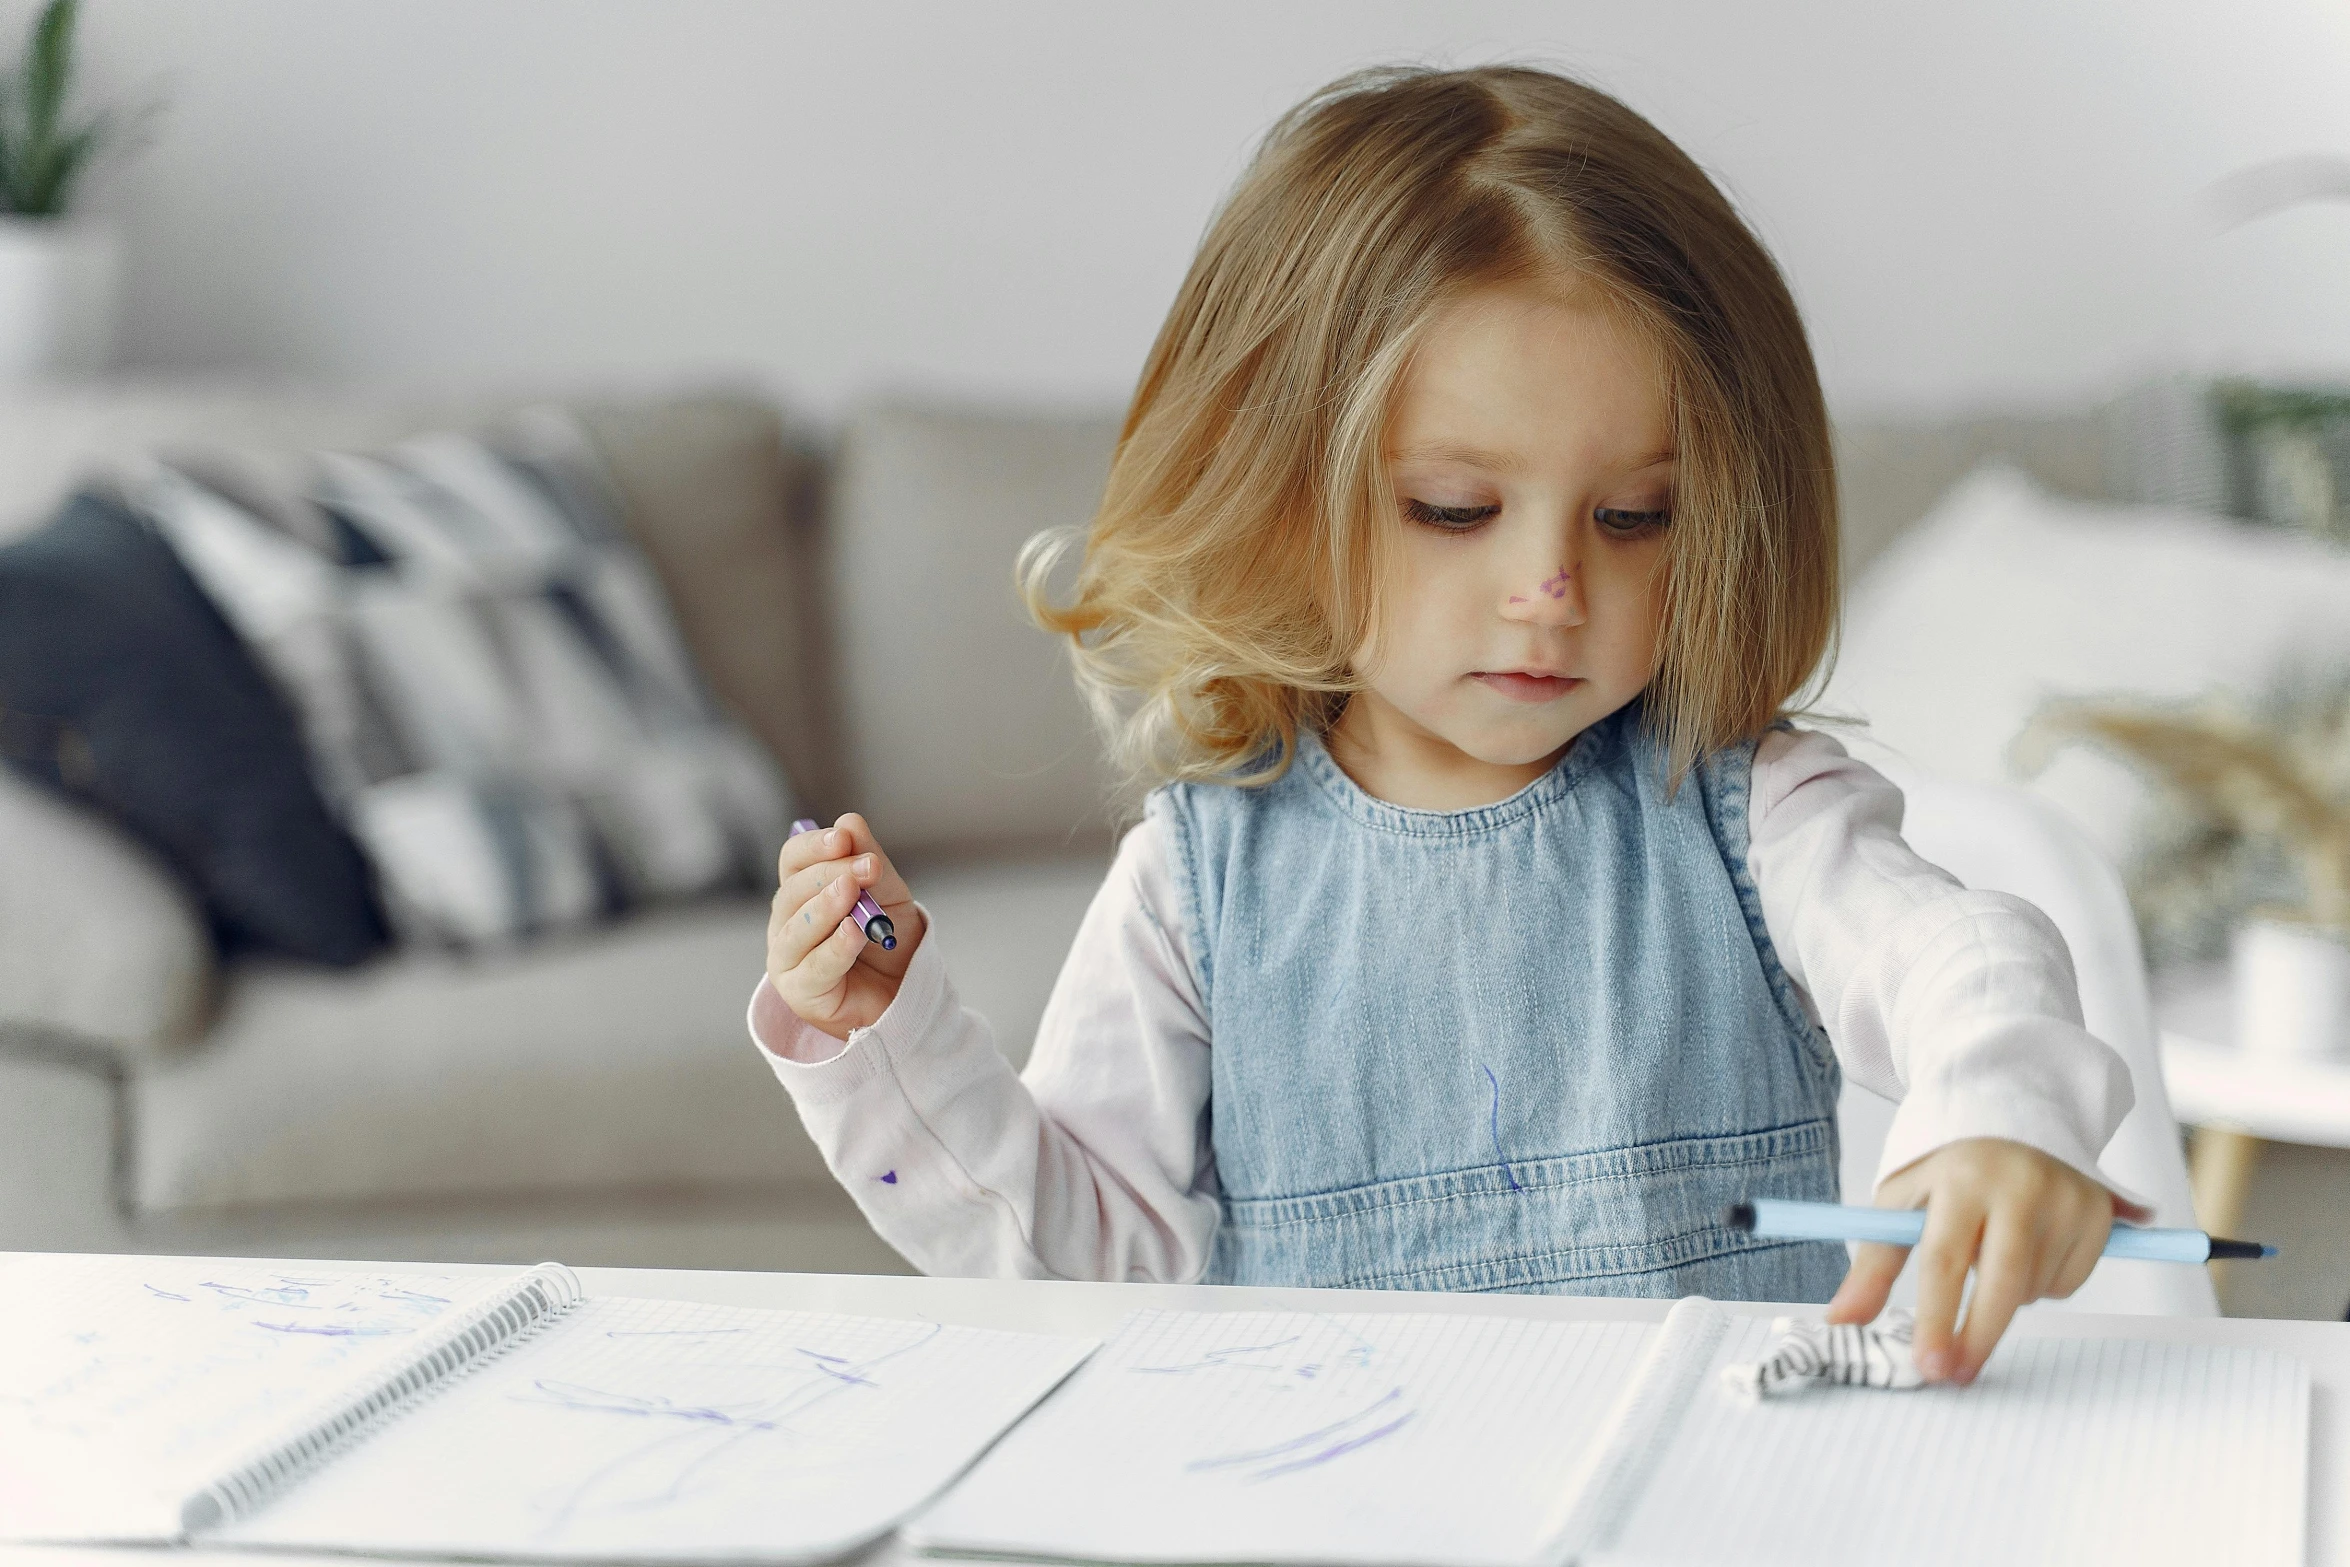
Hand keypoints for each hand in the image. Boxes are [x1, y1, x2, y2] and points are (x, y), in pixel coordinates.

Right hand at [766, 813, 925, 1041]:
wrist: (906, 990)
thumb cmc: (887, 939)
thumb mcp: (888, 893)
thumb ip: (869, 861)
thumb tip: (850, 821)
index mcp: (801, 891)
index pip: (793, 859)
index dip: (814, 846)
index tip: (844, 838)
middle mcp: (787, 922)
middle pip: (794, 891)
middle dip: (830, 874)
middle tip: (868, 867)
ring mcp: (788, 958)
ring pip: (797, 929)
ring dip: (825, 906)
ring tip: (852, 891)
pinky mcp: (800, 993)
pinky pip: (814, 967)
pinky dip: (834, 947)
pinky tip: (854, 931)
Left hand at [1824, 1137, 2149, 1384]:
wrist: (2016, 1124)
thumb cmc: (1949, 1175)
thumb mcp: (1902, 1204)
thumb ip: (1873, 1265)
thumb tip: (1840, 1321)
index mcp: (1960, 1178)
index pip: (1946, 1259)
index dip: (1936, 1318)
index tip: (1928, 1364)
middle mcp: (2019, 1185)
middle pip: (2001, 1283)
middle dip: (1977, 1337)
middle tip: (1955, 1373)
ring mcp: (2066, 1199)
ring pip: (2034, 1290)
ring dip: (2007, 1296)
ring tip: (1993, 1252)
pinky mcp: (2100, 1214)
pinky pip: (2067, 1284)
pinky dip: (2043, 1284)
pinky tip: (2032, 1247)